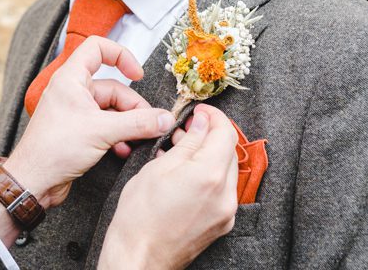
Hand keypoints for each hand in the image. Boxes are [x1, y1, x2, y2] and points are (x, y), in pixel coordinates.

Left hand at [4, 36, 174, 208]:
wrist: (33, 182)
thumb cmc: (51, 151)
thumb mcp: (102, 132)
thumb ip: (138, 123)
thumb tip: (164, 118)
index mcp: (71, 79)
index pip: (98, 48)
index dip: (121, 55)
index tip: (138, 74)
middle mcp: (72, 92)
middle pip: (114, 87)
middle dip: (133, 106)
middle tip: (148, 123)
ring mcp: (75, 112)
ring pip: (112, 109)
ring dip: (128, 124)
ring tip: (137, 139)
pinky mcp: (79, 131)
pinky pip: (106, 125)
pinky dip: (118, 135)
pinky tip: (124, 149)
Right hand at [99, 104, 241, 269]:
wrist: (139, 260)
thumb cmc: (138, 219)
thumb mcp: (157, 169)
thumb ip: (186, 143)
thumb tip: (200, 123)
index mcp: (210, 175)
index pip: (225, 132)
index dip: (213, 116)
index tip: (200, 112)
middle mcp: (225, 194)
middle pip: (229, 150)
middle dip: (210, 135)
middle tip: (187, 130)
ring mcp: (226, 211)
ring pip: (226, 170)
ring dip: (210, 155)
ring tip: (182, 152)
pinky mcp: (223, 223)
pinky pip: (222, 191)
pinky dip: (209, 177)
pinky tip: (187, 174)